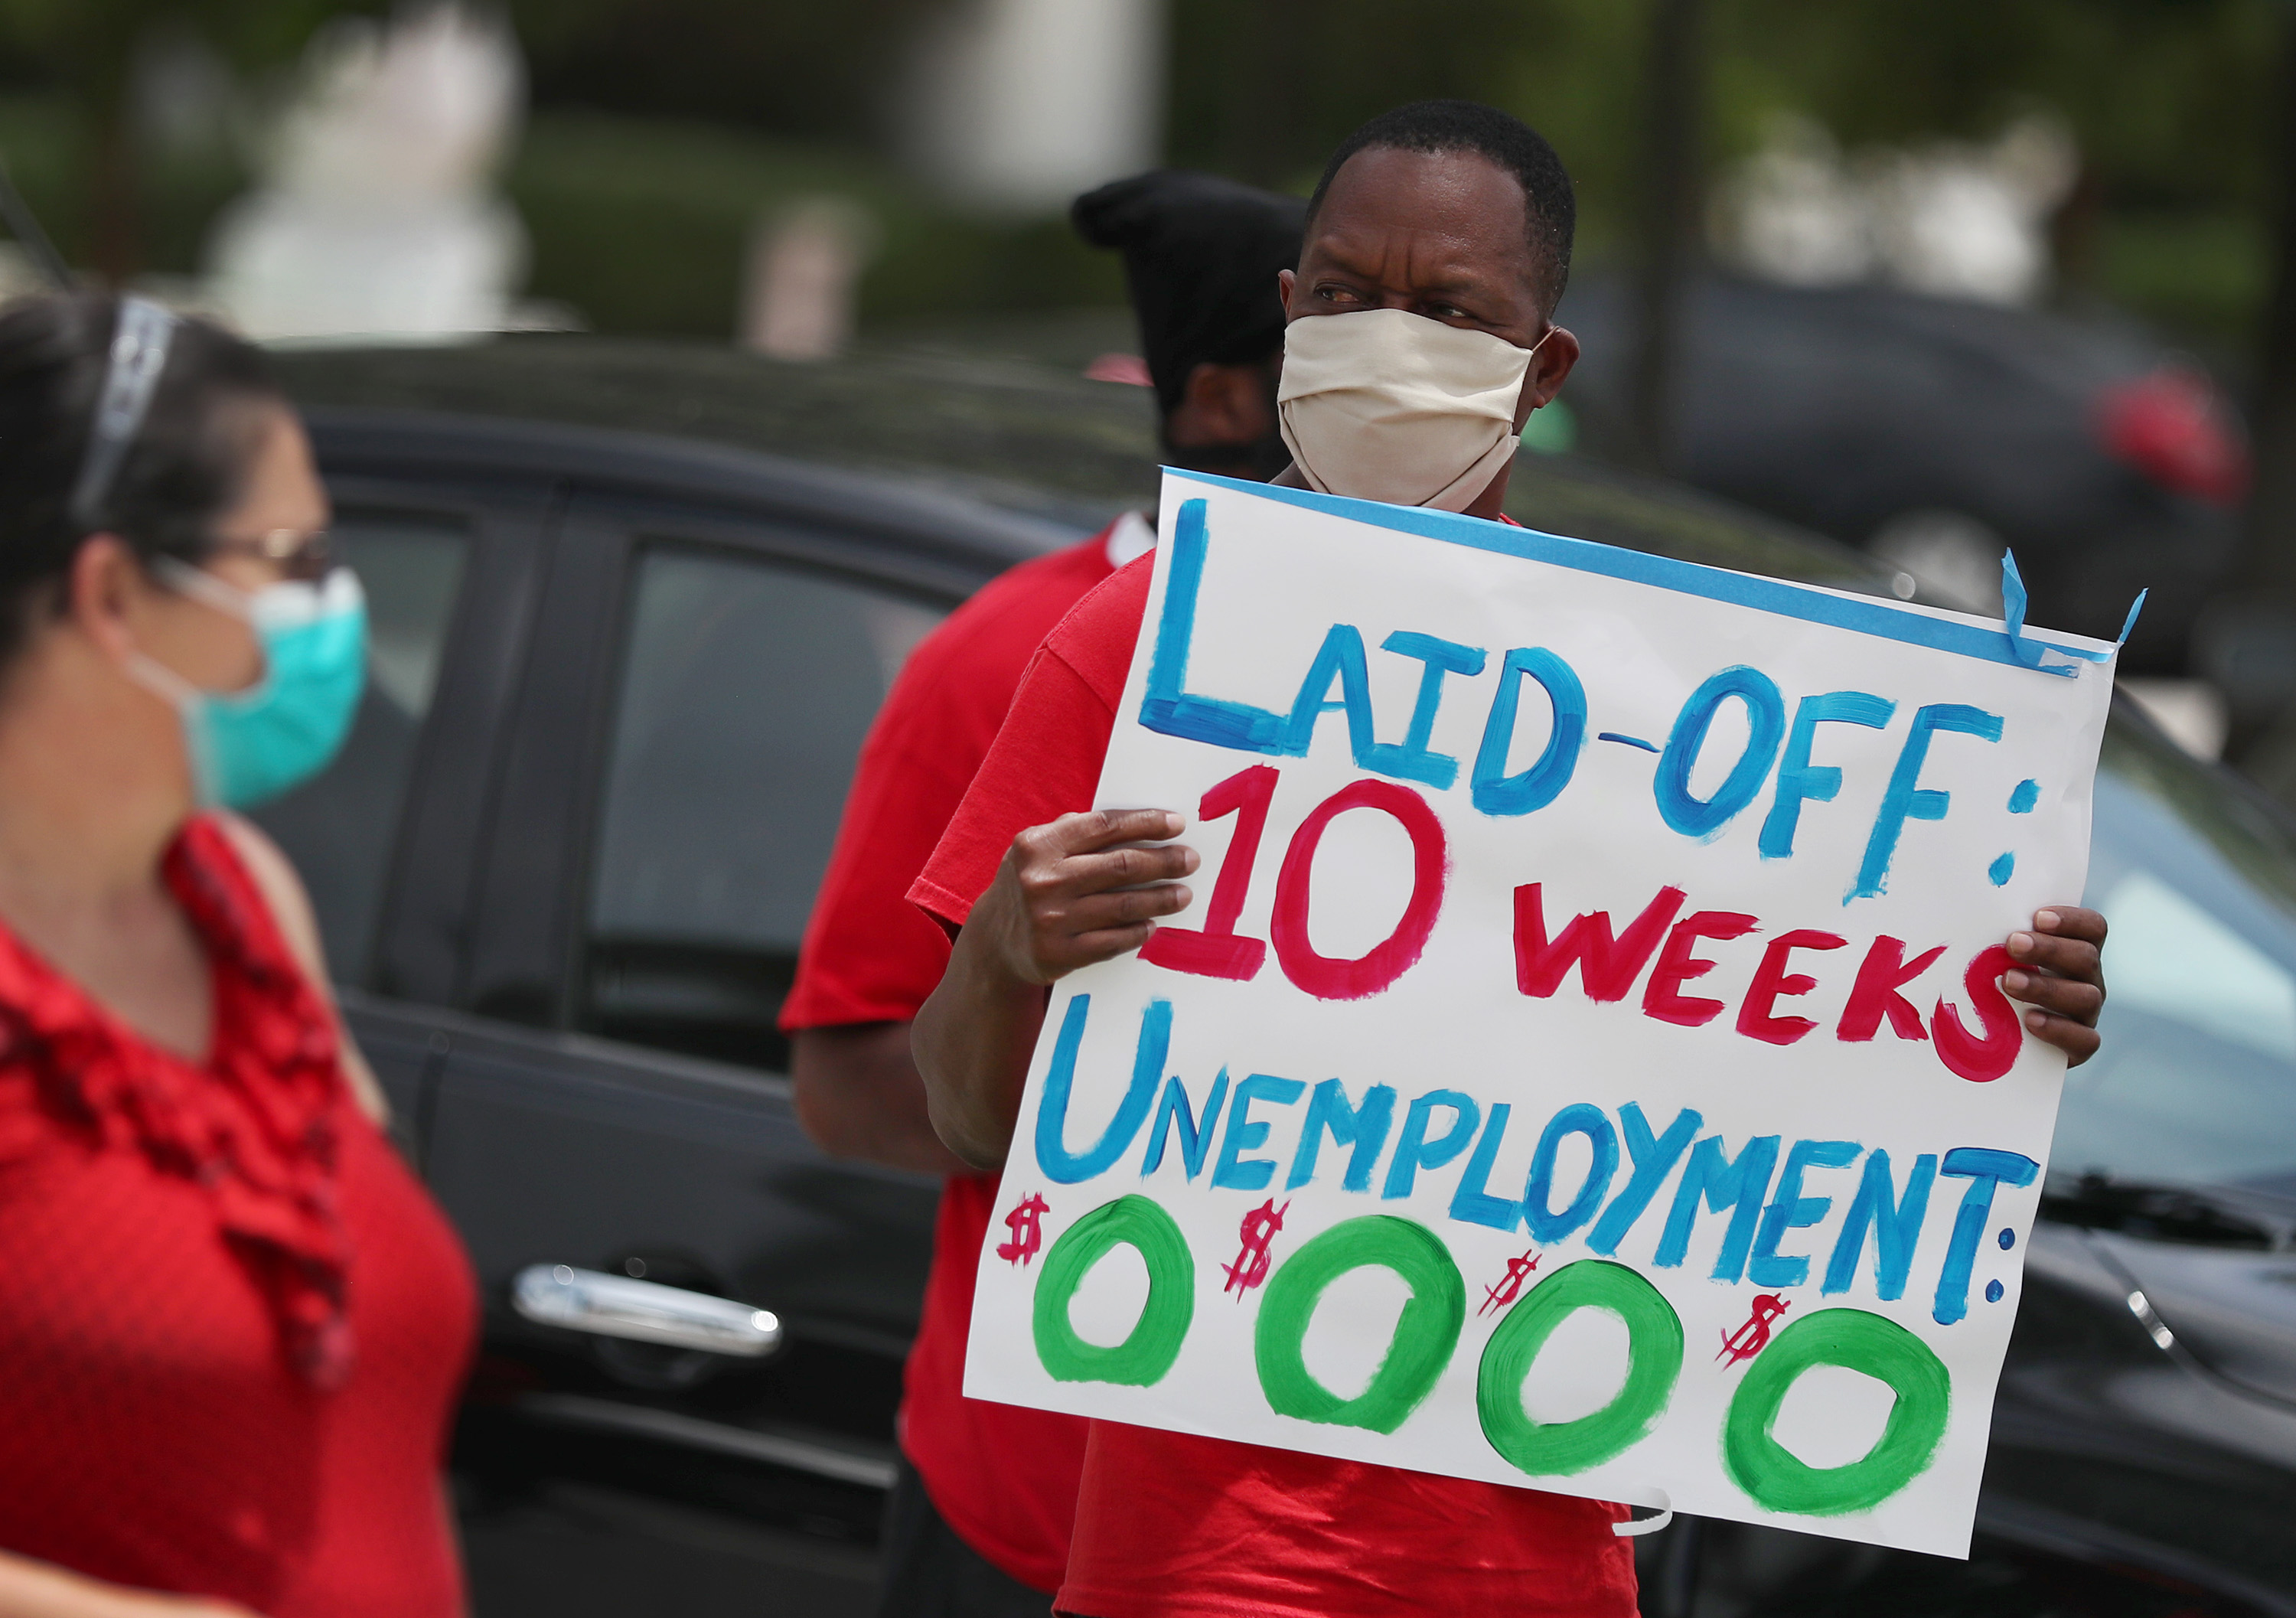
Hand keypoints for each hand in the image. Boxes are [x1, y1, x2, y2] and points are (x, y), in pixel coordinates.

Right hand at [975, 808, 1198, 984]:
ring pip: (1122, 906)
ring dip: (1160, 899)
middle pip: (1120, 866)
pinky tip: (1153, 924)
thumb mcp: (1039, 850)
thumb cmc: (1029, 883)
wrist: (993, 940)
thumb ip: (1078, 833)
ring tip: (1183, 894)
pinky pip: (1112, 941)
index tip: (1177, 824)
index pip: (1104, 826)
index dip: (1145, 823)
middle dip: (1163, 861)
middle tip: (1190, 860)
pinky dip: (1137, 932)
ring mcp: (1049, 920)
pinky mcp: (1057, 954)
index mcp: (1038, 845)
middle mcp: (1042, 880)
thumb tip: (1142, 824)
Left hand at [2004, 906, 2105, 1066]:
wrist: (1997, 1042)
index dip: (2071, 919)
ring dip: (2047, 987)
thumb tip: (1960, 904)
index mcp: (2075, 950)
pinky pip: (2085, 1039)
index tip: (2038, 917)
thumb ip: (1994, 933)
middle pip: (2087, 957)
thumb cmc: (1991, 983)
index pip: (2092, 927)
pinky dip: (2058, 1029)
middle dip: (2049, 949)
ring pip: (2086, 997)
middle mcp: (2087, 979)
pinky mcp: (2080, 1045)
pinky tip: (2029, 1021)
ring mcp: (2087, 1014)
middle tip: (2012, 944)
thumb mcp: (1993, 955)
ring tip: (2009, 982)